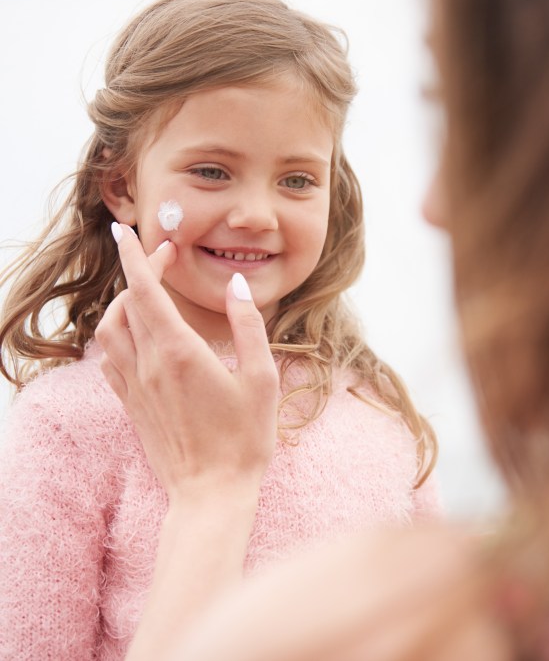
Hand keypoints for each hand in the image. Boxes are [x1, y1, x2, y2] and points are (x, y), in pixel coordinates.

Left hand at [95, 224, 278, 500]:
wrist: (210, 493)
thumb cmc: (244, 438)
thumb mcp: (261, 378)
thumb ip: (249, 326)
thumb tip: (237, 286)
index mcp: (180, 353)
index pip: (146, 291)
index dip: (135, 256)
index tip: (126, 230)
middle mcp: (149, 365)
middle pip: (129, 303)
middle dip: (141, 270)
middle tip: (166, 255)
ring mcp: (135, 386)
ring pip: (112, 329)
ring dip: (125, 301)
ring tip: (150, 291)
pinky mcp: (132, 404)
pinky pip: (111, 357)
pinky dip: (118, 333)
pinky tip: (139, 334)